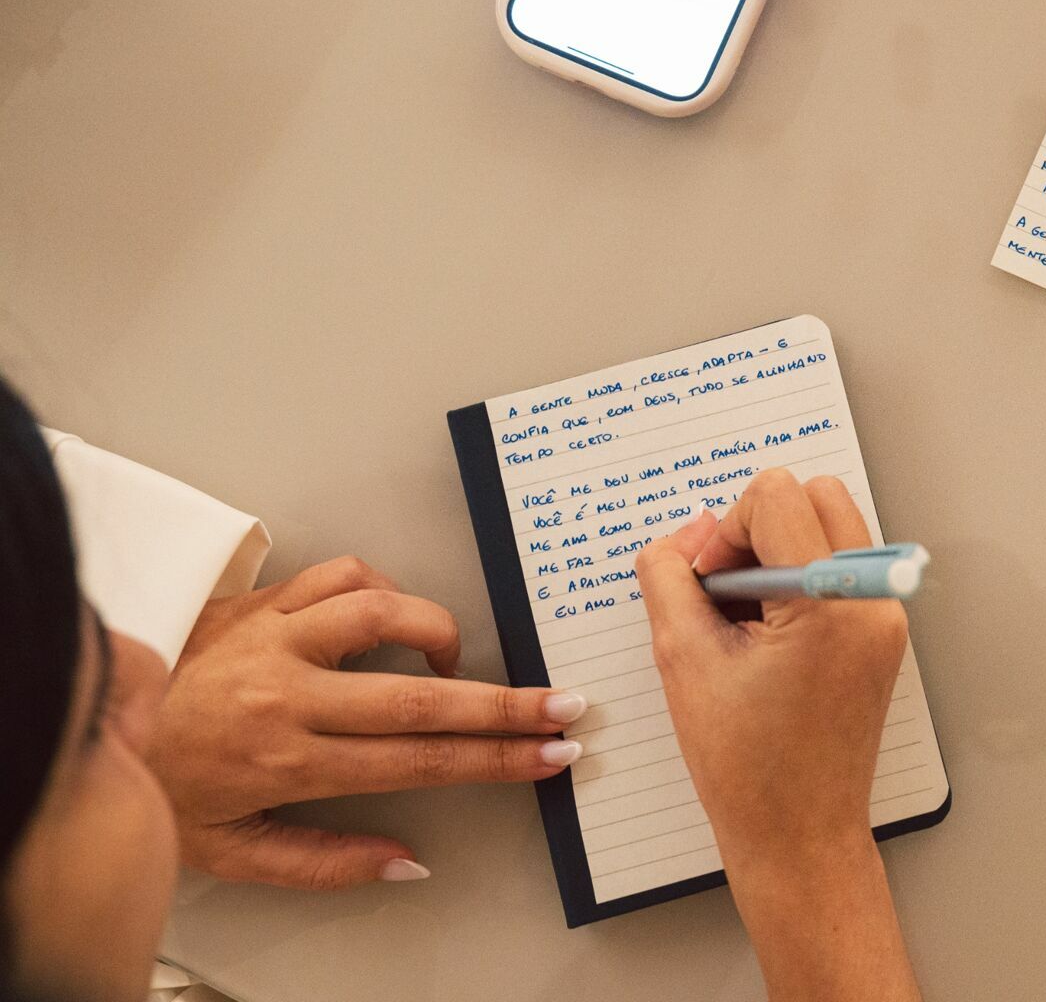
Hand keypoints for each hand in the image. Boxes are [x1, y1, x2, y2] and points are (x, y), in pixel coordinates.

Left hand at [148, 557, 588, 888]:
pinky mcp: (258, 601)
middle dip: (505, 703)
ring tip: (456, 657)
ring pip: (382, 613)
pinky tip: (388, 616)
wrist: (92, 722)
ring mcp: (272, 637)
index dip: (492, 759)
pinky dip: (378, 590)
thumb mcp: (235, 851)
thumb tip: (408, 861)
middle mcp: (287, 694)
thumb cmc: (165, 786)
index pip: (417, 760)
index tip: (546, 756)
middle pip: (422, 693)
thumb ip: (326, 861)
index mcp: (288, 761)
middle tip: (562, 704)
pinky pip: (339, 575)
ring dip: (436, 632)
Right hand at [637, 470, 919, 1001]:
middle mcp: (873, 600)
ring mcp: (886, 617)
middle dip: (759, 529)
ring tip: (744, 623)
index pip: (777, 495)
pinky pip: (840, 568)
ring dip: (779, 552)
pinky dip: (799, 581)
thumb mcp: (682, 658)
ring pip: (830, 526)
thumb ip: (670, 577)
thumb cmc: (743, 766)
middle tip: (725, 593)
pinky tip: (766, 638)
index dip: (726, 530)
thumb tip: (686, 532)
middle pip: (815, 496)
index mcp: (829, 603)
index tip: (706, 584)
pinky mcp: (883, 634)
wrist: (799, 836)